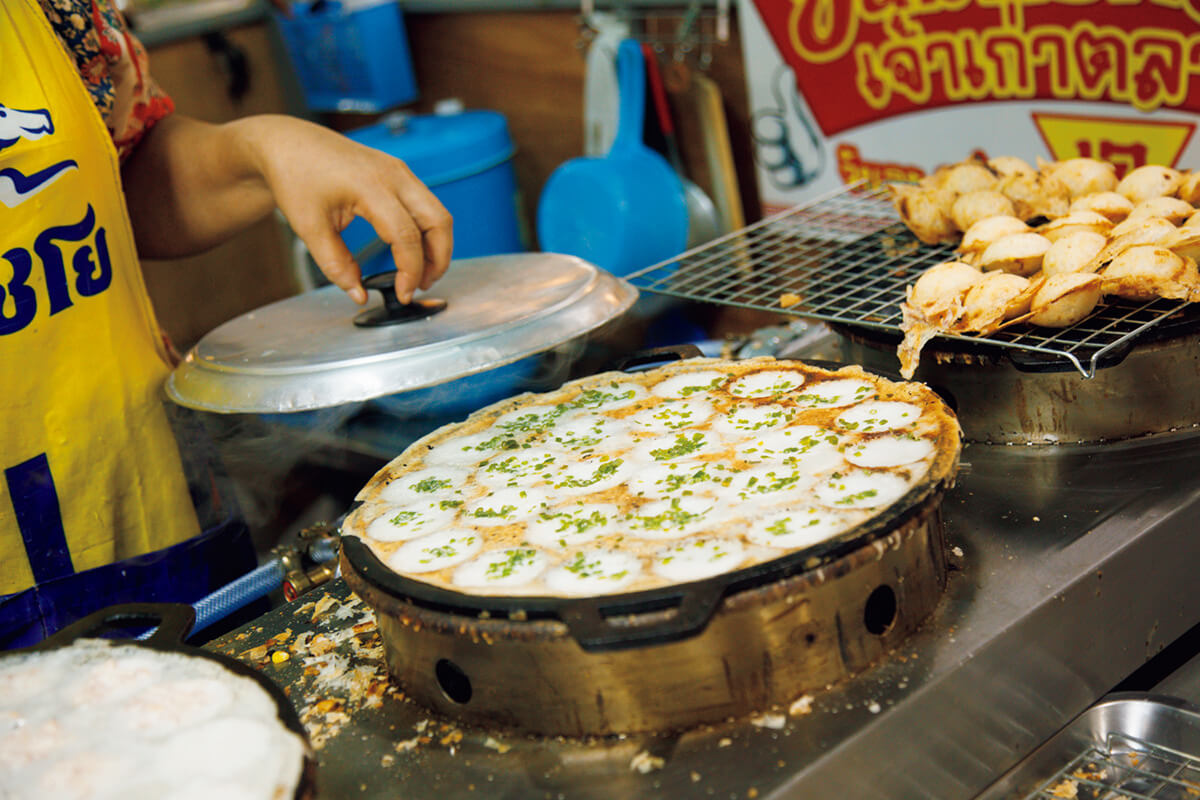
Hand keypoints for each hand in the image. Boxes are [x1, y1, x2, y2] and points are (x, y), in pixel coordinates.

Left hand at [243, 116, 452, 303]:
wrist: (288, 143)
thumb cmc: (295, 175)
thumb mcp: (309, 227)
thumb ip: (336, 264)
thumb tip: (358, 293)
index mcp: (371, 186)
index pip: (407, 236)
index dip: (410, 271)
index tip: (402, 293)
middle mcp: (393, 175)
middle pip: (439, 222)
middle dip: (438, 260)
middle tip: (422, 286)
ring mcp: (399, 171)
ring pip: (437, 213)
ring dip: (436, 246)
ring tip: (419, 273)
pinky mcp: (398, 173)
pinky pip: (426, 204)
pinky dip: (427, 231)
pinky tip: (412, 250)